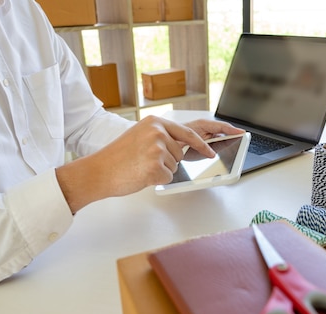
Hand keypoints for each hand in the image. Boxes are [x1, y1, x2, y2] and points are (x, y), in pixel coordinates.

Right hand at [56, 115, 242, 212]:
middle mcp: (158, 132)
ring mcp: (158, 148)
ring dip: (160, 169)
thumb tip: (184, 147)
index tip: (227, 137)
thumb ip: (162, 138)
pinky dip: (155, 179)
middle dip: (170, 160)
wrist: (98, 171)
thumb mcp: (140, 137)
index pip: (190, 130)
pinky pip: (167, 176)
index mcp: (155, 122)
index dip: (207, 139)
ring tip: (138, 166)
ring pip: (175, 165)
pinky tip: (139, 174)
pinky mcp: (155, 165)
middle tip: (150, 163)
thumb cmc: (118, 158)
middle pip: (182, 151)